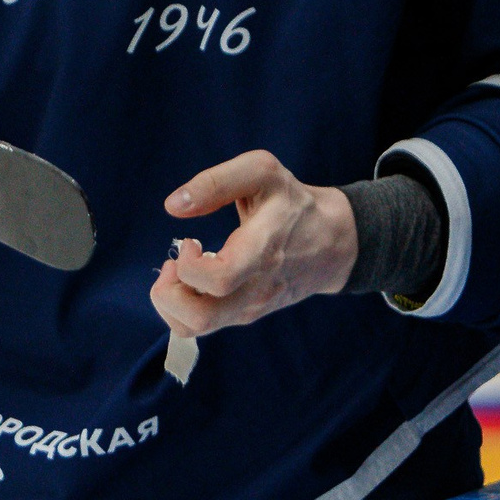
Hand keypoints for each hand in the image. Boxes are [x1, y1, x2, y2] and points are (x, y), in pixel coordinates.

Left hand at [148, 150, 356, 338]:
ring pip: (194, 327)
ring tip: (178, 270)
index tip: (190, 242)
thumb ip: (216, 182)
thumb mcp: (262, 172)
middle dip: (167, 291)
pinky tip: (188, 280)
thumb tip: (173, 205)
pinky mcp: (245, 314)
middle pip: (200, 317)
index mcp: (263, 250)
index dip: (190, 265)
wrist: (332, 241)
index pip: (221, 278)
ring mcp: (250, 307)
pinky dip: (178, 307)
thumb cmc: (292, 202)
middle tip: (175, 261)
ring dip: (169, 300)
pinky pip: (200, 326)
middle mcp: (256, 288)